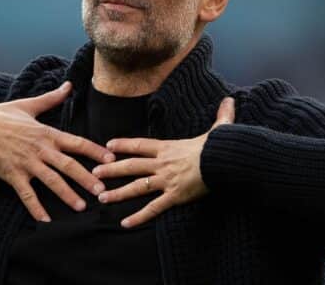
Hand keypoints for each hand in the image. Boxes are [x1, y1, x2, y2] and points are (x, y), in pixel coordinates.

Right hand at [0, 81, 115, 221]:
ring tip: (80, 206)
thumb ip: (51, 98)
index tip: (111, 159)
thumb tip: (68, 85)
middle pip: (68, 165)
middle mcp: (39, 149)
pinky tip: (45, 220)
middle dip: (87, 178)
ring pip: (51, 181)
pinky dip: (35, 208)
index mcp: (46, 133)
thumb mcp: (28, 105)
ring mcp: (26, 163)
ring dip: (67, 194)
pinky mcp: (12, 175)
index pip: (76, 142)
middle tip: (102, 190)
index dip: (95, 150)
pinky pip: (26, 194)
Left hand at [91, 97, 234, 227]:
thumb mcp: (219, 128)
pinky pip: (153, 208)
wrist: (225, 160)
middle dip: (111, 168)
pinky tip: (125, 223)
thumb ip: (221, 115)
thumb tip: (230, 101)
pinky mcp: (174, 196)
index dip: (124, 144)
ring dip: (117, 193)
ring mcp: (166, 180)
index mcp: (169, 148)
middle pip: (131, 165)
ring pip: (136, 187)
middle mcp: (162, 163)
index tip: (108, 145)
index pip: (140, 145)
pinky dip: (139, 217)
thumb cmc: (222, 145)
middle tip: (94, 172)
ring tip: (101, 197)